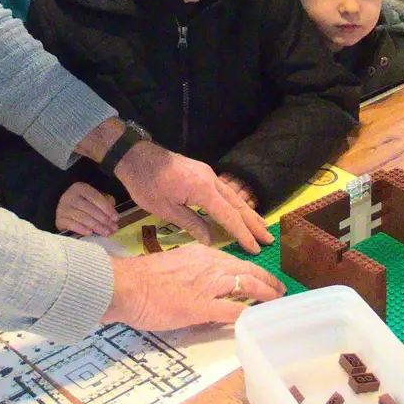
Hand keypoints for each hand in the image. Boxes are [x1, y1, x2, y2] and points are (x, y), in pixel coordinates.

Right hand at [56, 182, 119, 236]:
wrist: (58, 205)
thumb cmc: (81, 201)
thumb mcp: (92, 196)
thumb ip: (104, 201)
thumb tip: (113, 211)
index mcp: (81, 188)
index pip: (96, 198)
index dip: (107, 208)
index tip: (116, 218)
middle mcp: (71, 197)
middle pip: (90, 209)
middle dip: (104, 220)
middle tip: (113, 228)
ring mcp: (64, 208)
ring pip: (82, 218)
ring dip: (96, 226)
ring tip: (106, 233)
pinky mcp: (59, 219)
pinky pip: (71, 225)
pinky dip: (81, 229)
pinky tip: (90, 233)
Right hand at [104, 245, 283, 329]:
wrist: (127, 286)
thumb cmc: (142, 278)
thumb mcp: (174, 265)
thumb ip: (192, 272)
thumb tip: (202, 284)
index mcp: (201, 254)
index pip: (234, 260)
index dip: (251, 269)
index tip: (260, 277)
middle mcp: (209, 265)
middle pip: (248, 269)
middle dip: (267, 280)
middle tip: (279, 290)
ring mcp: (208, 286)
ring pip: (247, 286)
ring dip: (265, 295)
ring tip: (276, 302)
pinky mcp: (202, 307)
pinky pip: (232, 310)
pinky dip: (247, 315)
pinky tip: (257, 320)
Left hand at [114, 142, 272, 253]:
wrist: (135, 155)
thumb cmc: (146, 184)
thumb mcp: (165, 209)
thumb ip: (191, 224)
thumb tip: (211, 240)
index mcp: (203, 190)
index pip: (229, 216)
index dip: (243, 233)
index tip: (256, 248)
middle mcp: (211, 180)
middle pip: (237, 204)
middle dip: (253, 223)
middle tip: (269, 239)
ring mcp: (207, 174)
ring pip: (233, 196)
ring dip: (248, 212)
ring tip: (262, 226)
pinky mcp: (202, 172)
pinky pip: (225, 190)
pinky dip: (235, 203)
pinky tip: (240, 210)